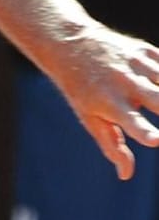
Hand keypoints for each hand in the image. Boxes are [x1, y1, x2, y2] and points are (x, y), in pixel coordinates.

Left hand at [53, 25, 158, 179]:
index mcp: (110, 104)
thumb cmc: (82, 89)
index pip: (131, 122)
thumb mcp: (89, 117)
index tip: (156, 139)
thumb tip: (126, 175)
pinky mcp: (144, 51)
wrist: (69, 45)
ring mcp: (136, 65)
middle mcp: (125, 84)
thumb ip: (111, 145)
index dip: (145, 131)